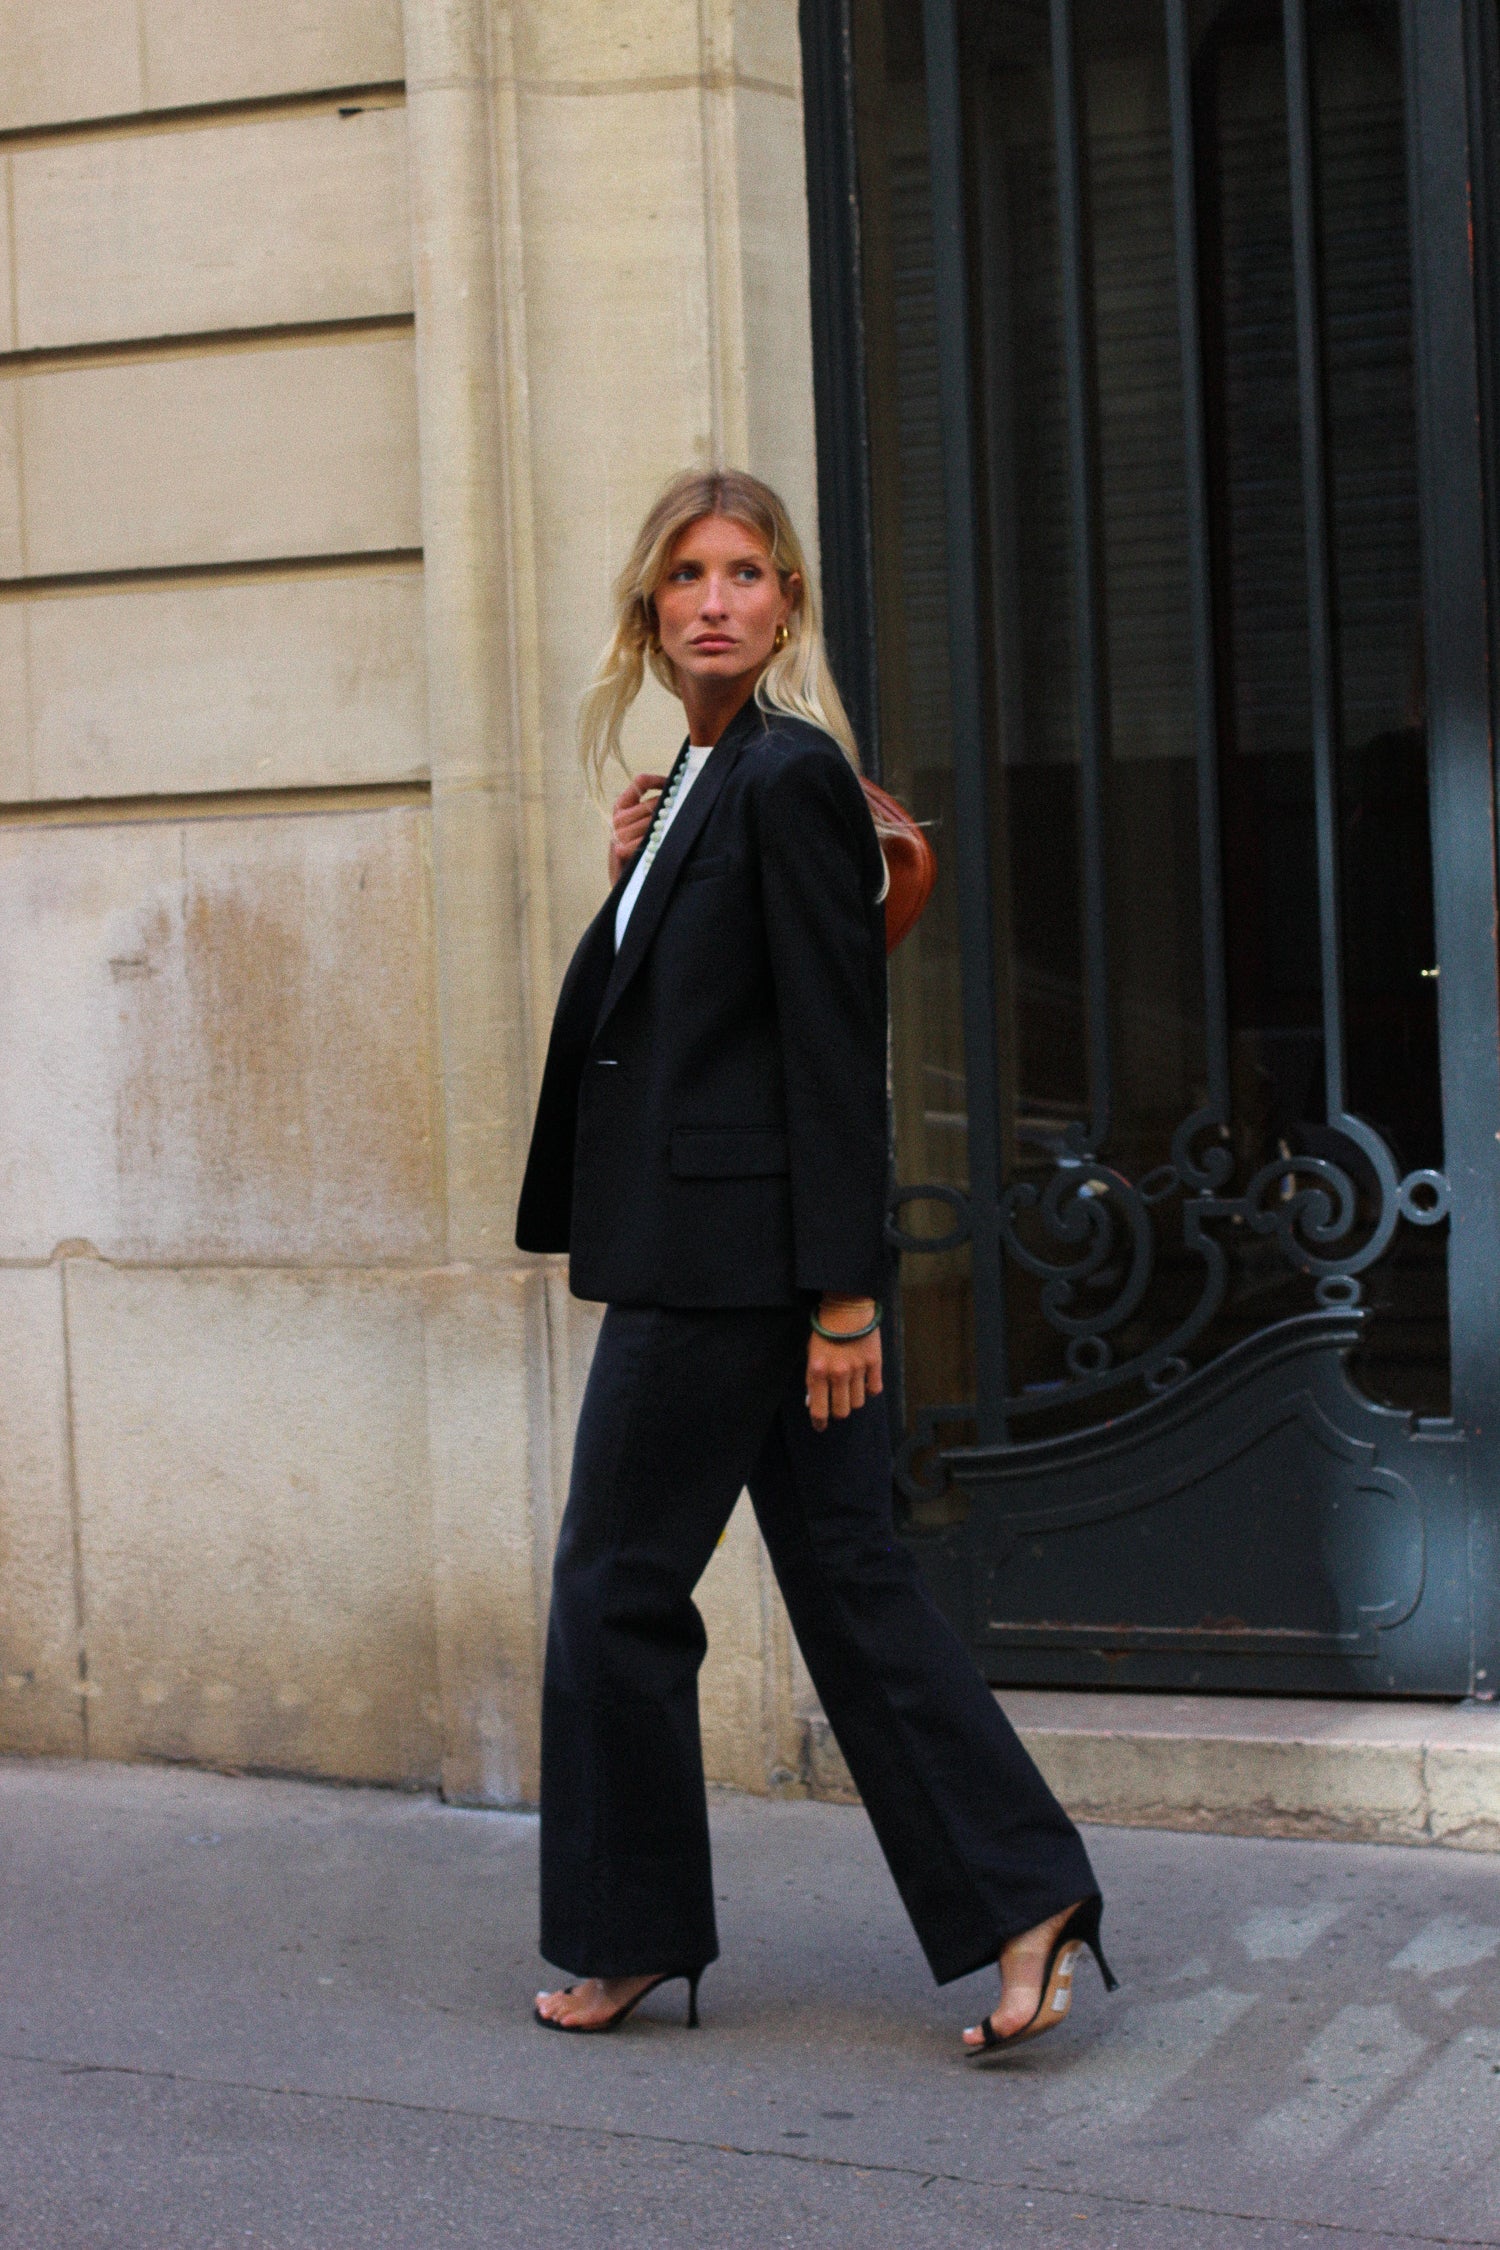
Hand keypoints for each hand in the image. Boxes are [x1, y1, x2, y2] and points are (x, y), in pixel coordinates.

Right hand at [608, 772, 668, 884]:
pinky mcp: (621, 850)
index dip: (660, 780)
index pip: (640, 782)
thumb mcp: (641, 826)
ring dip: (668, 826)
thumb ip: (651, 808)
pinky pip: (648, 839)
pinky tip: (665, 846)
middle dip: (671, 808)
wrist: (626, 885)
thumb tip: (678, 788)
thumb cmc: (640, 853)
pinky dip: (659, 841)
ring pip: (653, 820)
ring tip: (677, 834)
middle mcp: (618, 818)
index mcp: (621, 806)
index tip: (676, 784)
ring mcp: (618, 834)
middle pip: (652, 802)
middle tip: (686, 814)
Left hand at [806, 1298, 882, 1430]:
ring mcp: (857, 1369)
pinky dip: (870, 1389)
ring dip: (854, 1400)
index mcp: (817, 1371)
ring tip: (851, 1389)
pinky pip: (874, 1389)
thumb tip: (814, 1402)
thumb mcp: (811, 1353)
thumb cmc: (825, 1330)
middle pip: (841, 1411)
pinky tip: (865, 1382)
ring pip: (858, 1402)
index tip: (820, 1426)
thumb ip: (813, 1378)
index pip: (818, 1409)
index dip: (819, 1422)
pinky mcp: (874, 1363)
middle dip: (838, 1412)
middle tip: (837, 1405)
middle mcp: (837, 1373)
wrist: (847, 1306)